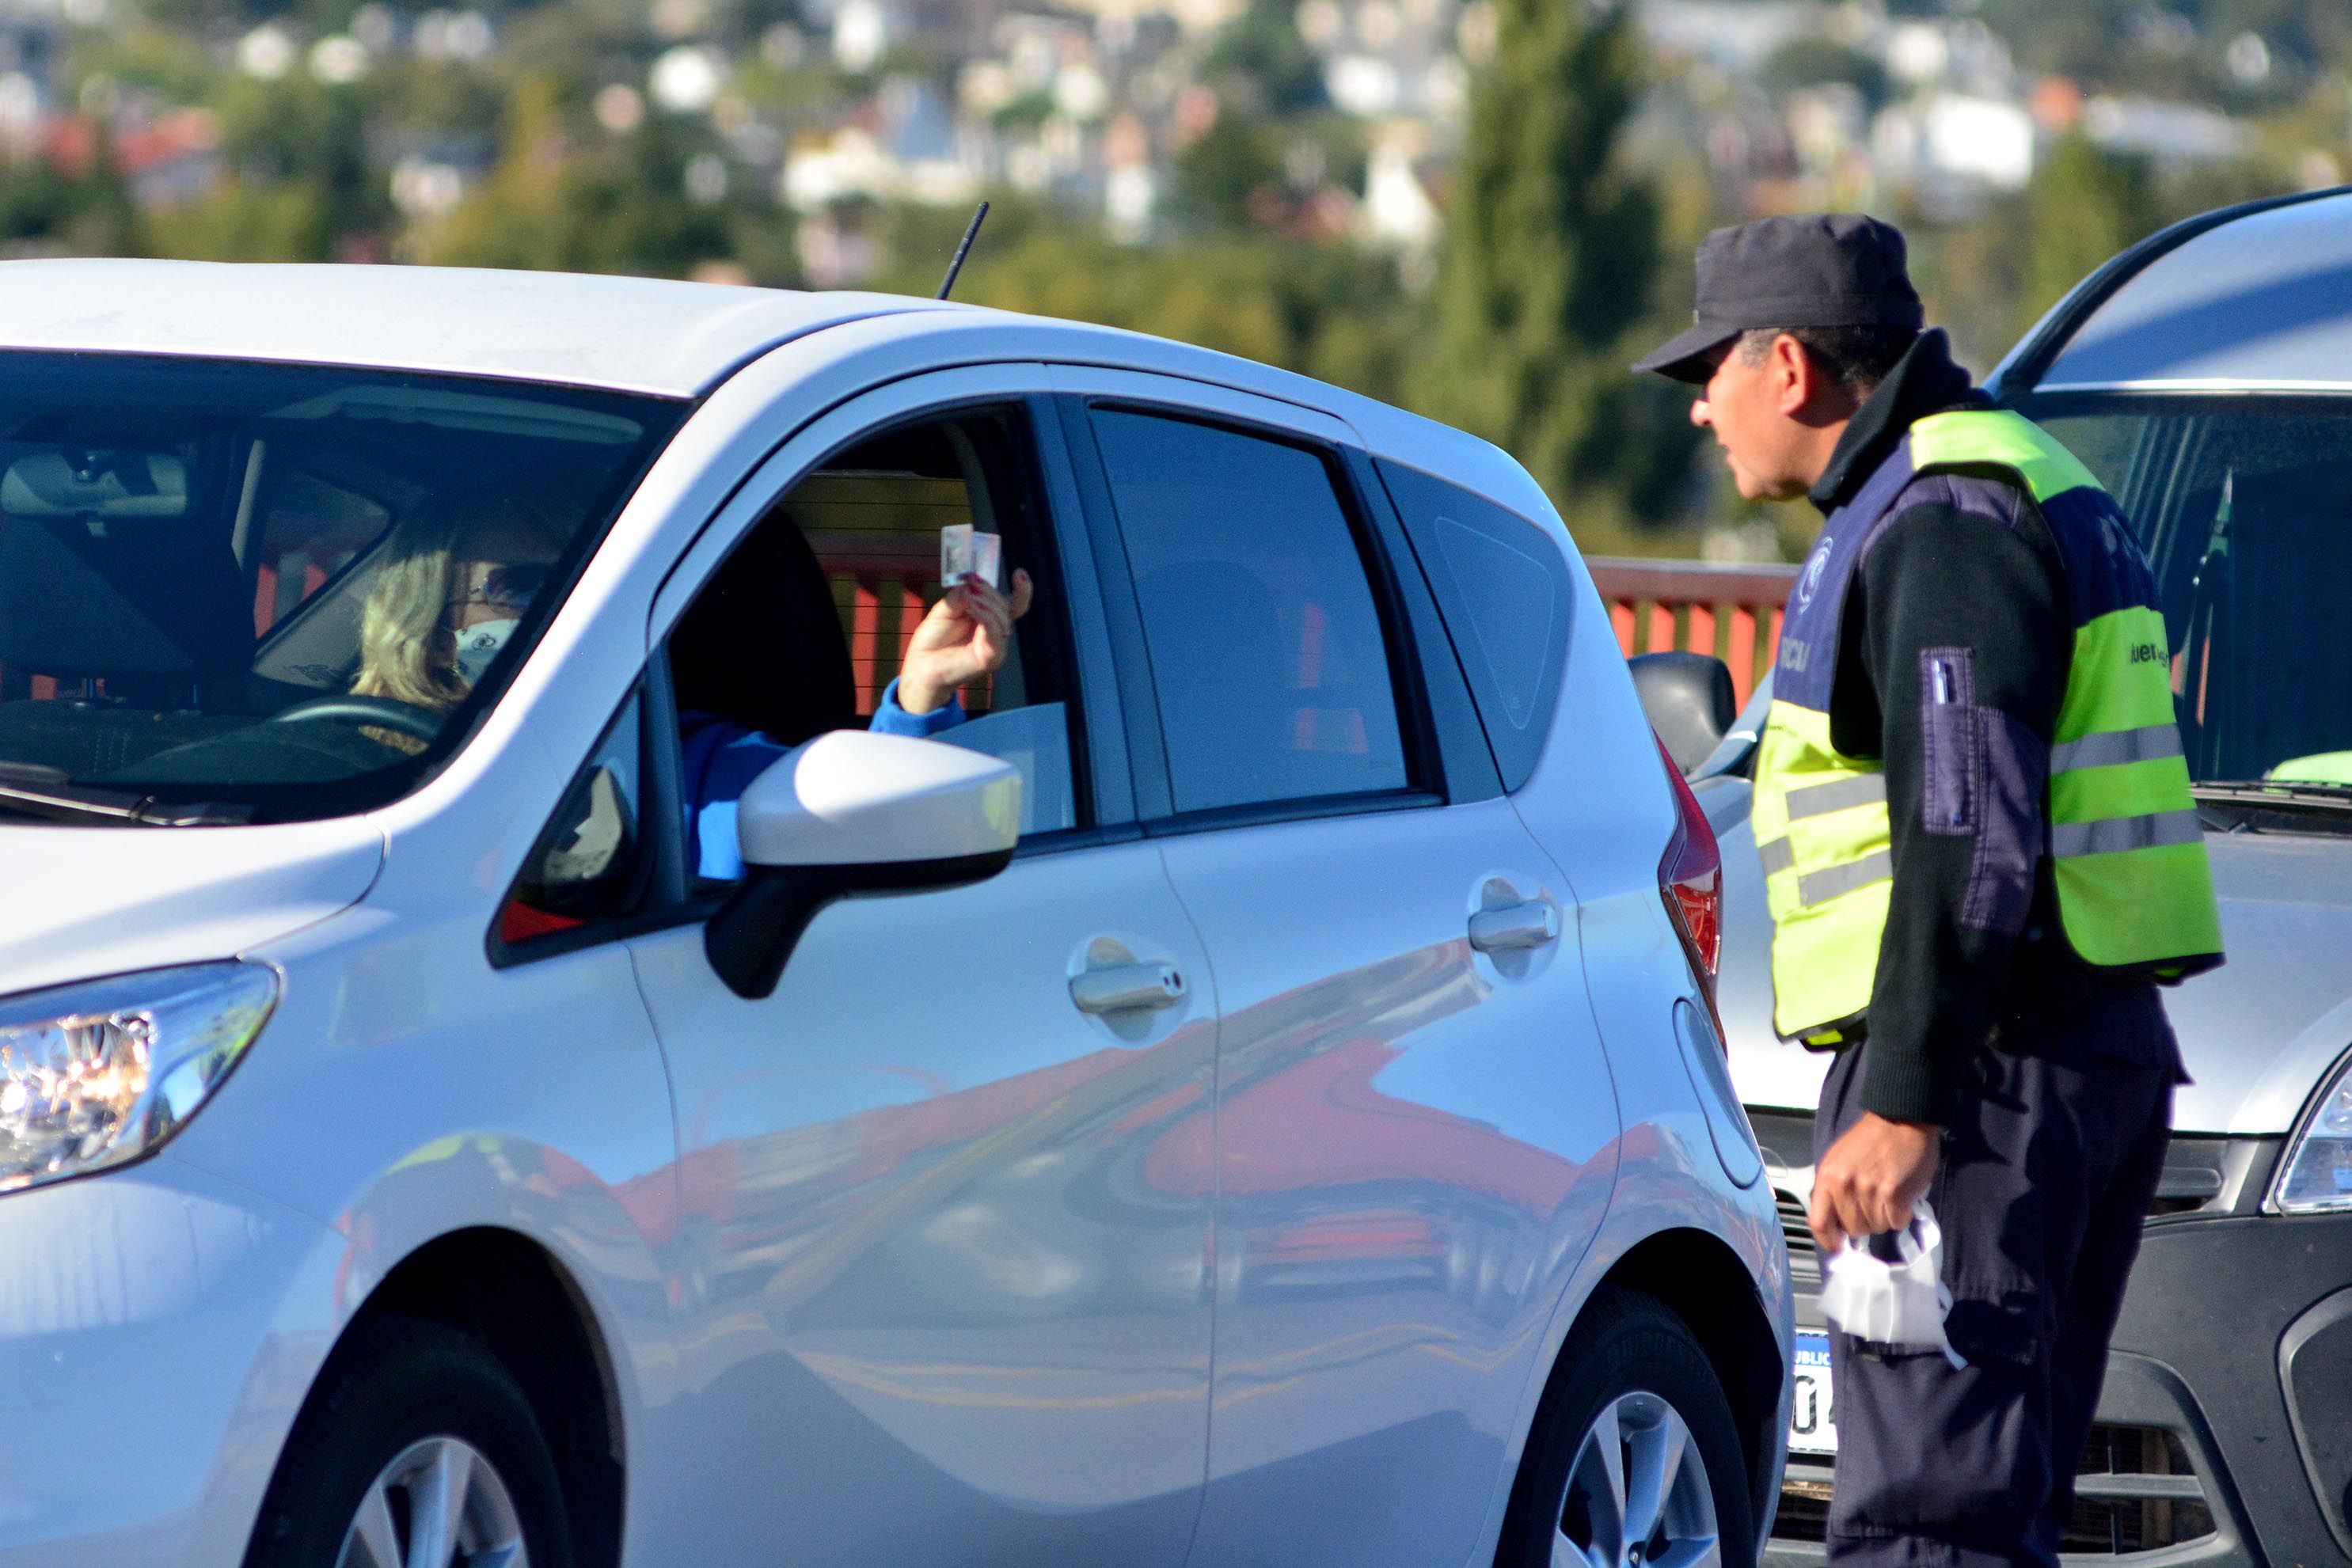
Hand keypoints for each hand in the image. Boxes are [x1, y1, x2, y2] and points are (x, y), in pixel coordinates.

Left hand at [897, 568, 1032, 714]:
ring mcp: (995, 647)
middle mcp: (996, 634)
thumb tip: (972, 584)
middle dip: (989, 591)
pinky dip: (984, 616)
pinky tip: (970, 607)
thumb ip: (960, 596)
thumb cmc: (933, 641)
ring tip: (967, 597)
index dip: (1023, 590)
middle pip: (1005, 607)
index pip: (1015, 605)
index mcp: (989, 621)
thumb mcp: (945, 609)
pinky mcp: (990, 657)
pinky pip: (994, 632)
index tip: (1019, 573)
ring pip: (1002, 617)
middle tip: (971, 583)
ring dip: (985, 602)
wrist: (921, 666)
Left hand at [1808, 1112, 1939, 1254]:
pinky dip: (1901, 1214)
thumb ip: (1834, 1190)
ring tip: (1888, 1193)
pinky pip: (1897, 1222)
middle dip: (1865, 1222)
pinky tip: (1901, 1195)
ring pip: (1877, 1227)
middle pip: (1854, 1230)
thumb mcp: (1839, 1160)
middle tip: (1874, 1202)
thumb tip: (1836, 1225)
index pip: (1819, 1223)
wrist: (1901, 1119)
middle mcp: (1845, 1186)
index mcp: (1827, 1177)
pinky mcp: (1895, 1194)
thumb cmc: (1870, 1141)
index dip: (1829, 1241)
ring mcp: (1870, 1191)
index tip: (1839, 1246)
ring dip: (1885, 1216)